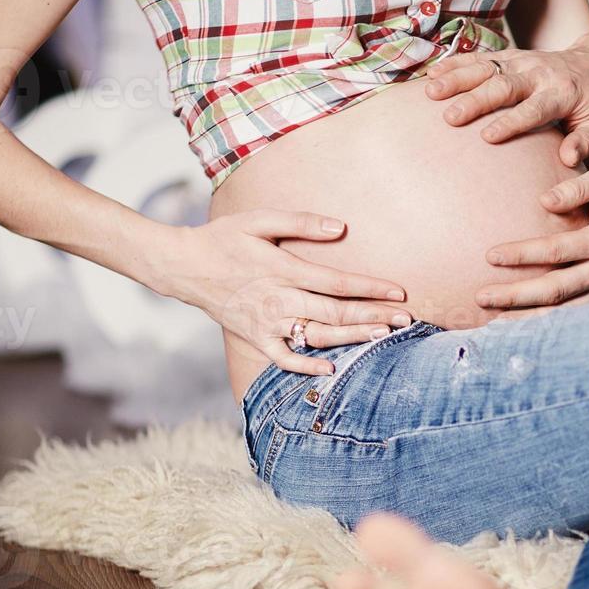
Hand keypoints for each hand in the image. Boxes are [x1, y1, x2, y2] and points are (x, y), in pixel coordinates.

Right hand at [154, 209, 409, 375]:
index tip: (399, 292)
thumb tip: (339, 228)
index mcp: (283, 269)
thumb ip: (300, 222)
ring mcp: (267, 322)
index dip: (370, 288)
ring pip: (318, 335)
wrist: (183, 267)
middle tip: (406, 318)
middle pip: (335, 311)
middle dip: (374, 315)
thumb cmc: (223, 238)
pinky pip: (285, 358)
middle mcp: (278, 299)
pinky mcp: (255, 338)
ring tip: (383, 336)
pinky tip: (332, 367)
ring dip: (352, 337)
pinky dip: (307, 366)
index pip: (337, 282)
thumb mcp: (258, 220)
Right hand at [425, 39, 588, 167]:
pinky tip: (432, 73)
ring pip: (486, 68)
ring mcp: (522, 61)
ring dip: (457, 78)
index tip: (487, 137)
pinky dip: (455, 64)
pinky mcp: (510, 57)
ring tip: (431, 92)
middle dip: (475, 100)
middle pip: (504, 86)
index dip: (511, 122)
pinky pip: (479, 58)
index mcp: (562, 93)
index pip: (534, 108)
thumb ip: (586, 141)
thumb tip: (567, 159)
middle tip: (450, 117)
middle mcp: (539, 73)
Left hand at [476, 168, 588, 310]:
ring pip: (563, 312)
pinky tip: (517, 324)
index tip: (490, 255)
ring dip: (525, 317)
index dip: (522, 254)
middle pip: (555, 290)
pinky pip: (573, 316)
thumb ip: (576, 187)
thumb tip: (543, 200)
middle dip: (515, 296)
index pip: (557, 251)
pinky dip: (545, 323)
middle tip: (480, 296)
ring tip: (490, 319)